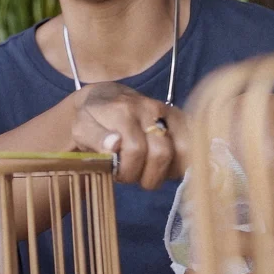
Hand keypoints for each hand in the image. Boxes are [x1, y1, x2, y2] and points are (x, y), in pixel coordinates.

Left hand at [71, 81, 188, 188]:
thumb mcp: (80, 129)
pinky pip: (193, 145)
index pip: (135, 150)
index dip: (128, 170)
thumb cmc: (91, 119)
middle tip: (133, 175)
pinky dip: (182, 163)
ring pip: (183, 151)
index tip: (117, 173)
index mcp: (121, 111)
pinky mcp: (179, 117)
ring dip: (167, 171)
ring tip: (149, 171)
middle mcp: (148, 108)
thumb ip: (94, 138)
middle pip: (161, 153)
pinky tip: (165, 166)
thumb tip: (114, 145)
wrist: (104, 98)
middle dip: (147, 175)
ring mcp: (167, 111)